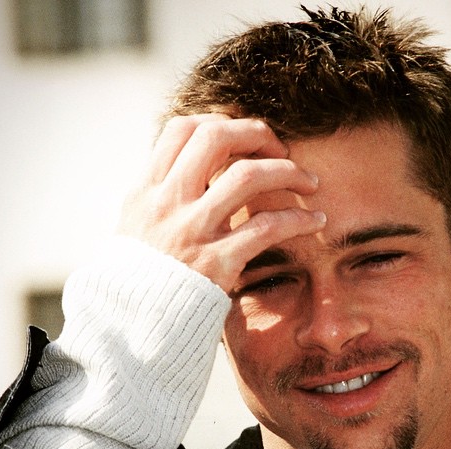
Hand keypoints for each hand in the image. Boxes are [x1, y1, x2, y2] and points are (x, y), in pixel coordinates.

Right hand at [117, 114, 324, 291]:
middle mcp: (168, 203)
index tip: (245, 137)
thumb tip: (193, 168)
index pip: (182, 129)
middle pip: (216, 138)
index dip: (220, 121)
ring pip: (247, 176)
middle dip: (257, 134)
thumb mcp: (136, 227)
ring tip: (311, 182)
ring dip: (288, 172)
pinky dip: (299, 220)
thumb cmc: (142, 278)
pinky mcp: (217, 263)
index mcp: (147, 191)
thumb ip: (162, 196)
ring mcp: (192, 231)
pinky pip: (268, 228)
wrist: (134, 326)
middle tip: (282, 150)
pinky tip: (316, 221)